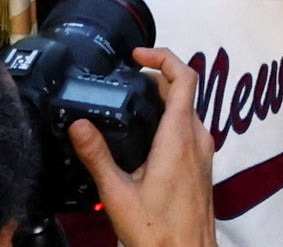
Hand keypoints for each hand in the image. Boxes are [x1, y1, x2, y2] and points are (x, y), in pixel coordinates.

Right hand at [65, 45, 218, 246]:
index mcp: (179, 137)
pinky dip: (170, 120)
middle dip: (156, 77)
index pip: (184, 77)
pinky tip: (146, 137)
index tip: (137, 55)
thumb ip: (97, 156)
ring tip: (132, 104)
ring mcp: (203, 153)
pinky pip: (189, 130)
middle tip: (127, 80)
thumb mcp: (117, 193)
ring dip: (164, 99)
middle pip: (184, 90)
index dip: (162, 56)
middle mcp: (198, 139)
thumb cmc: (157, 232)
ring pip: (187, 110)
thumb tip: (79, 125)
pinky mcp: (202, 167)